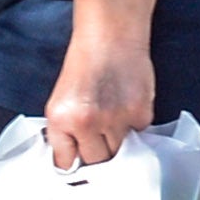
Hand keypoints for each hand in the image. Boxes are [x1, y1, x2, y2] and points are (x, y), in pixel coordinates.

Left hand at [45, 29, 156, 167]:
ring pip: (119, 152)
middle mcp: (85, 122)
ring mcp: (115, 119)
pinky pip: (138, 135)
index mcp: (60, 119)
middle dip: (97, 155)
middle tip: (99, 139)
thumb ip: (65, 133)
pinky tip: (127, 106)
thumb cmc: (85, 62)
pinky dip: (134, 127)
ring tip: (113, 118)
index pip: (66, 164)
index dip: (75, 164)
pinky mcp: (139, 113)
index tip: (80, 165)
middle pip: (95, 163)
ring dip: (118, 142)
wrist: (110, 34)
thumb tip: (72, 162)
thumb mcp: (62, 99)